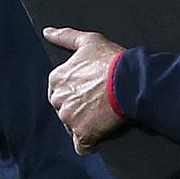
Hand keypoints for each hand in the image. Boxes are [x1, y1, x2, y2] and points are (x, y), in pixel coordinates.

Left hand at [44, 28, 124, 153]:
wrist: (131, 80)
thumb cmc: (112, 60)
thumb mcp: (88, 41)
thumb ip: (65, 36)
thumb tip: (48, 32)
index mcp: (57, 79)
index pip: (59, 90)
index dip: (75, 91)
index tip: (88, 90)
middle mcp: (59, 99)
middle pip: (64, 109)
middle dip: (77, 108)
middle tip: (96, 103)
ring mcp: (70, 118)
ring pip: (71, 126)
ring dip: (83, 124)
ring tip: (100, 116)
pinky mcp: (83, 133)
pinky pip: (81, 146)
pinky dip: (89, 144)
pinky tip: (98, 136)